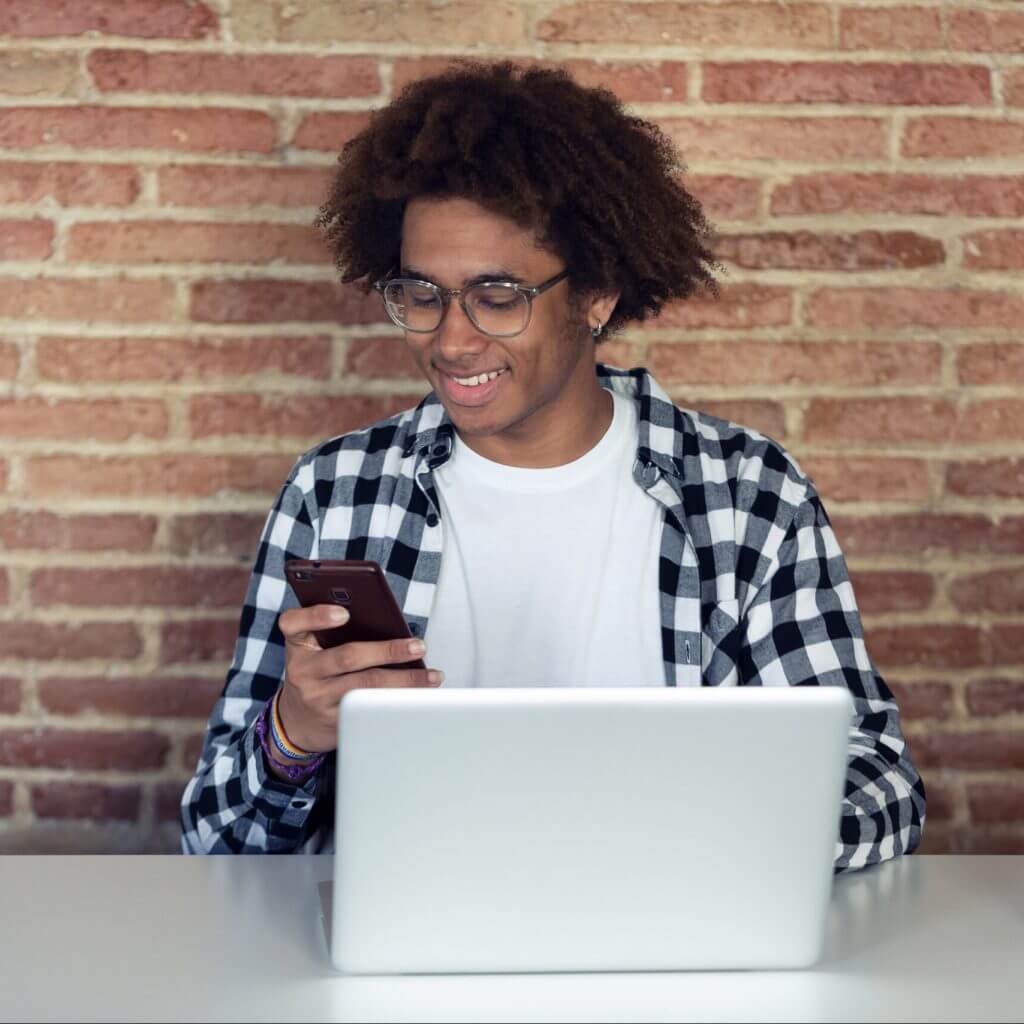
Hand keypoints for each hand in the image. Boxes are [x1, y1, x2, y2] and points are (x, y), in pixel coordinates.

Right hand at [274, 604, 441, 753]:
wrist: (296, 723)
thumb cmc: (315, 674)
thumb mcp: (314, 650)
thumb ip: (337, 633)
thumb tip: (387, 623)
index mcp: (299, 644)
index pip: (294, 623)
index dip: (318, 616)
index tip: (344, 613)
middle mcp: (303, 671)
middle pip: (348, 656)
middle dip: (388, 651)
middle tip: (418, 646)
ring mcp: (318, 697)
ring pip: (366, 686)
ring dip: (404, 680)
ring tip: (431, 676)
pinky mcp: (334, 720)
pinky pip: (370, 709)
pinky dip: (397, 701)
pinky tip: (419, 697)